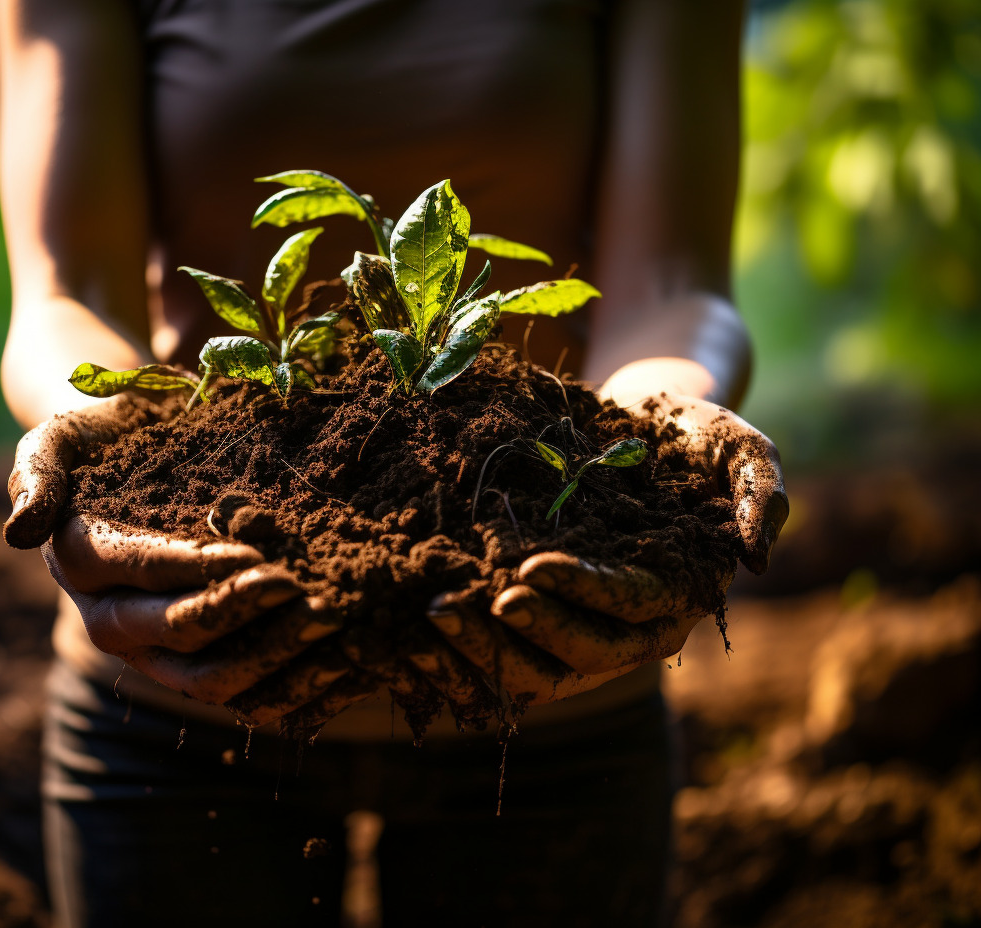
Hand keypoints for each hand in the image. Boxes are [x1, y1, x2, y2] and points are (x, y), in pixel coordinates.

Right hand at [4, 396, 346, 725]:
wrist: (137, 455)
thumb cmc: (108, 436)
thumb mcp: (62, 436)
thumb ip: (39, 472)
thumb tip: (21, 532)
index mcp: (80, 561)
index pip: (145, 575)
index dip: (202, 572)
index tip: (263, 560)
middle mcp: (111, 618)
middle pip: (180, 637)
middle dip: (249, 619)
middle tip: (314, 595)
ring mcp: (154, 649)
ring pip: (212, 680)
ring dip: (277, 663)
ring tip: (336, 628)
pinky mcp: (194, 663)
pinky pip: (241, 697)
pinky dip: (291, 692)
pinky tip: (342, 668)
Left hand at [422, 392, 789, 709]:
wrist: (640, 424)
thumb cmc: (694, 435)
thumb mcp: (739, 448)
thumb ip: (761, 492)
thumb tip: (759, 555)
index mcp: (675, 594)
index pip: (628, 607)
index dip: (582, 593)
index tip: (530, 568)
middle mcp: (628, 625)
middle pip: (576, 654)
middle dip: (519, 634)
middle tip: (461, 604)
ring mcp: (580, 624)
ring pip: (533, 665)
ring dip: (480, 650)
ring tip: (429, 614)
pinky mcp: (542, 612)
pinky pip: (503, 646)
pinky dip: (464, 647)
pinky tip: (414, 624)